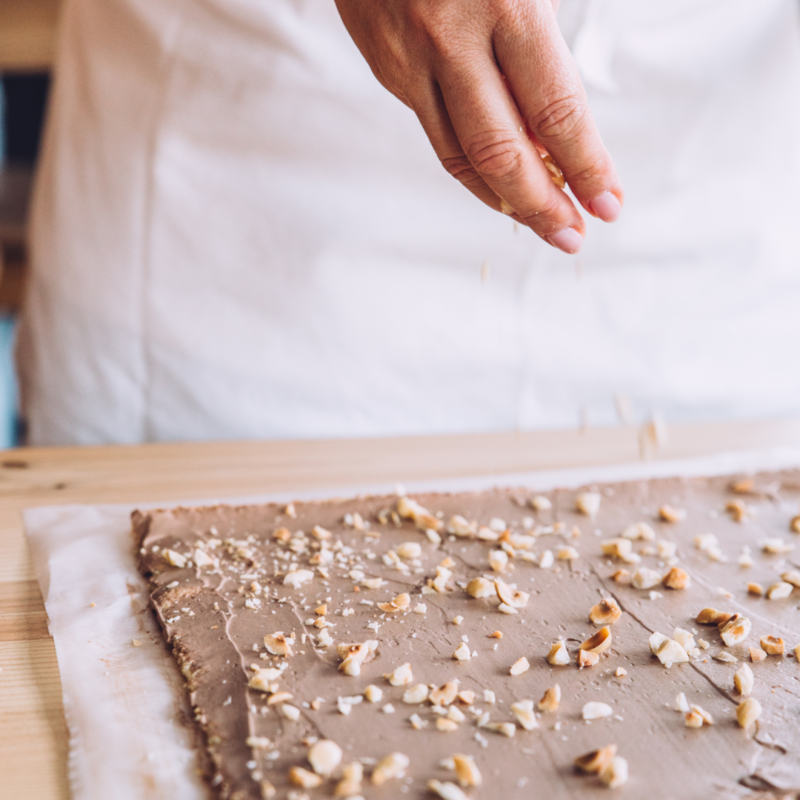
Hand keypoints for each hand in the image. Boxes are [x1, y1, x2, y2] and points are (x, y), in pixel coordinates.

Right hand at [334, 0, 622, 252]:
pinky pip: (436, 136)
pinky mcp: (389, 69)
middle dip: (544, 205)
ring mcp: (413, 60)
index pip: (557, 111)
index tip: (609, 203)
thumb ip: (542, 37)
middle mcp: (455, 40)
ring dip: (505, 202)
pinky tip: (497, 188)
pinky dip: (472, 172)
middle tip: (573, 235)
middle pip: (505, 151)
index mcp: (508, 3)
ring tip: (541, 225)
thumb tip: (563, 125)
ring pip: (462, 157)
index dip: (587, 165)